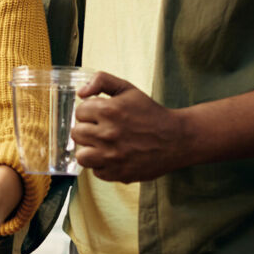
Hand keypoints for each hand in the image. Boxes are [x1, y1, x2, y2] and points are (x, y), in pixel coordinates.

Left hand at [72, 72, 189, 182]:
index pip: (79, 112)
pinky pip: (96, 172)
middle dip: (87, 130)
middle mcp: (108, 134)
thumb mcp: (128, 89)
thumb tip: (80, 93)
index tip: (100, 115)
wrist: (177, 139)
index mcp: (108, 110)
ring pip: (81, 156)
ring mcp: (112, 156)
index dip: (89, 113)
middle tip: (102, 130)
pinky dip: (103, 166)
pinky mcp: (119, 173)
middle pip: (77, 134)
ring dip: (90, 150)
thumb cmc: (150, 113)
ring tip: (102, 146)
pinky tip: (115, 157)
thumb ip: (101, 81)